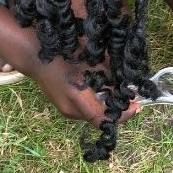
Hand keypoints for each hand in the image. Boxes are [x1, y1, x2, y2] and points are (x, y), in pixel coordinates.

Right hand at [20, 50, 141, 126]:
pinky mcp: (63, 106)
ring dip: (107, 105)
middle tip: (131, 96)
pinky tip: (103, 88)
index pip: (103, 118)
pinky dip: (97, 102)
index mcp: (77, 99)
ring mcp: (65, 110)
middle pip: (100, 118)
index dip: (123, 116)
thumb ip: (110, 71)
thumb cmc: (63, 53)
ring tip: (119, 91)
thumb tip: (128, 79)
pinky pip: (85, 109)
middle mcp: (70, 110)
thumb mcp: (90, 61)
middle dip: (118, 109)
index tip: (138, 106)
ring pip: (93, 114)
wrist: (34, 55)